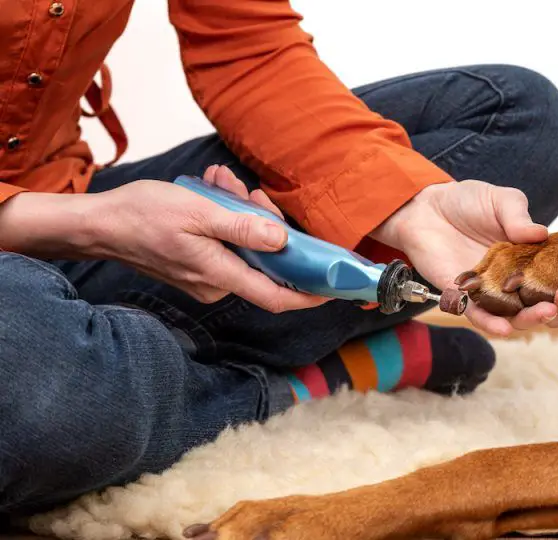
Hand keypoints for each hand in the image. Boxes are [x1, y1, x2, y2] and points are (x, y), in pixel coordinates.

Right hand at [0, 165, 326, 312]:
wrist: (98, 224)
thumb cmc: (142, 216)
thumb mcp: (199, 213)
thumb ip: (243, 228)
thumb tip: (283, 240)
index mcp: (220, 275)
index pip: (277, 297)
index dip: (309, 295)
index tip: (332, 286)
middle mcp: (216, 283)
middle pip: (263, 261)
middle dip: (266, 225)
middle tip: (248, 192)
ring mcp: (206, 276)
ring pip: (244, 246)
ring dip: (241, 214)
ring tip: (221, 183)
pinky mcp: (197, 265)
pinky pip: (225, 243)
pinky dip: (225, 218)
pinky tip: (213, 190)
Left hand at [371, 180, 557, 335]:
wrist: (426, 208)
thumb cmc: (469, 203)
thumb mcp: (501, 201)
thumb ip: (519, 216)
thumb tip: (540, 233)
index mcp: (538, 260)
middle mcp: (520, 282)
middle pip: (553, 306)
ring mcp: (494, 293)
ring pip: (522, 319)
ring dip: (537, 319)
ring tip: (547, 309)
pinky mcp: (465, 298)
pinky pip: (481, 318)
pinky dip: (493, 325)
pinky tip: (505, 328)